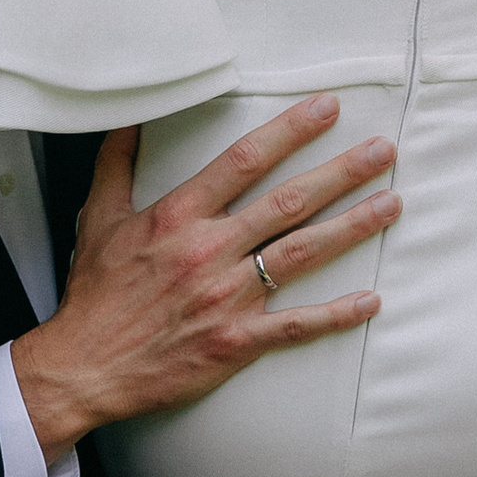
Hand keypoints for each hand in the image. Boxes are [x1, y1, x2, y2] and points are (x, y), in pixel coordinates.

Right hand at [10, 100, 399, 455]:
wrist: (84, 367)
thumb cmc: (95, 295)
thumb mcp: (98, 218)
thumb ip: (118, 163)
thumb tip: (130, 116)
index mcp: (178, 217)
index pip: (244, 161)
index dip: (290, 131)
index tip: (327, 109)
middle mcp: (208, 251)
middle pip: (288, 202)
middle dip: (341, 172)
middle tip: (383, 150)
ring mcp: (226, 298)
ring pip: (302, 254)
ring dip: (352, 227)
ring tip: (392, 204)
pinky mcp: (235, 342)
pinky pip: (295, 325)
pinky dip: (336, 314)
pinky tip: (372, 300)